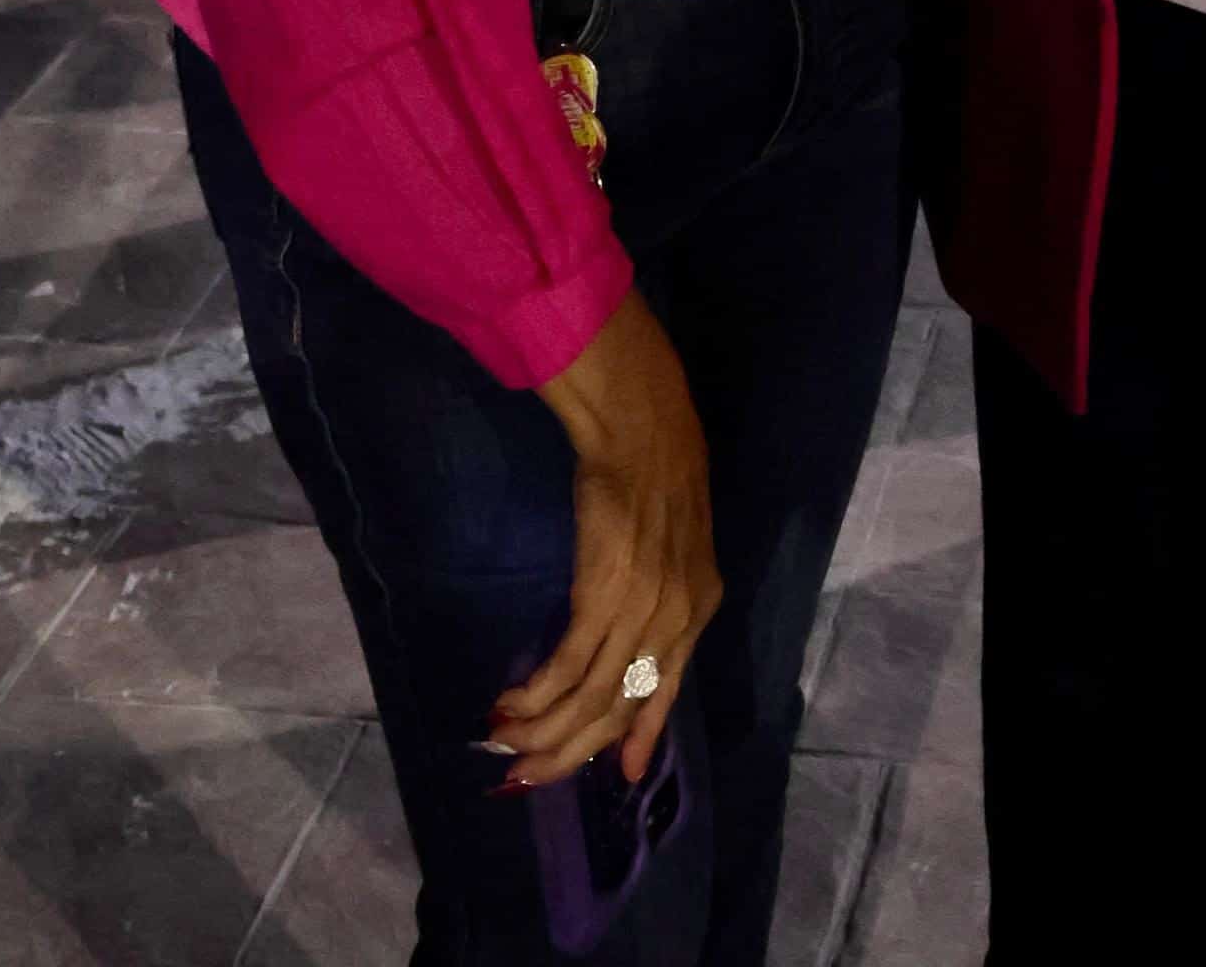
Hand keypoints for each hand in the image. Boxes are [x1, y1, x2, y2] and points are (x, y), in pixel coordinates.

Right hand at [493, 294, 721, 790]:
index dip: (642, 739)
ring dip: (544, 731)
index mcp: (699, 611)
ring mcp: (642, 610)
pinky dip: (537, 694)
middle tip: (529, 774)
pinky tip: (511, 704)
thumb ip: (662, 606)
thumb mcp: (677, 552)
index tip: (620, 777)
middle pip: (622, 708)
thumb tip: (634, 658)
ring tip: (506, 745)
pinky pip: (568, 666)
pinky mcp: (604, 594)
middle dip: (572, 751)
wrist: (644, 429)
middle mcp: (676, 620)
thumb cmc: (655, 480)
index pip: (667, 693)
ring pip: (591, 698)